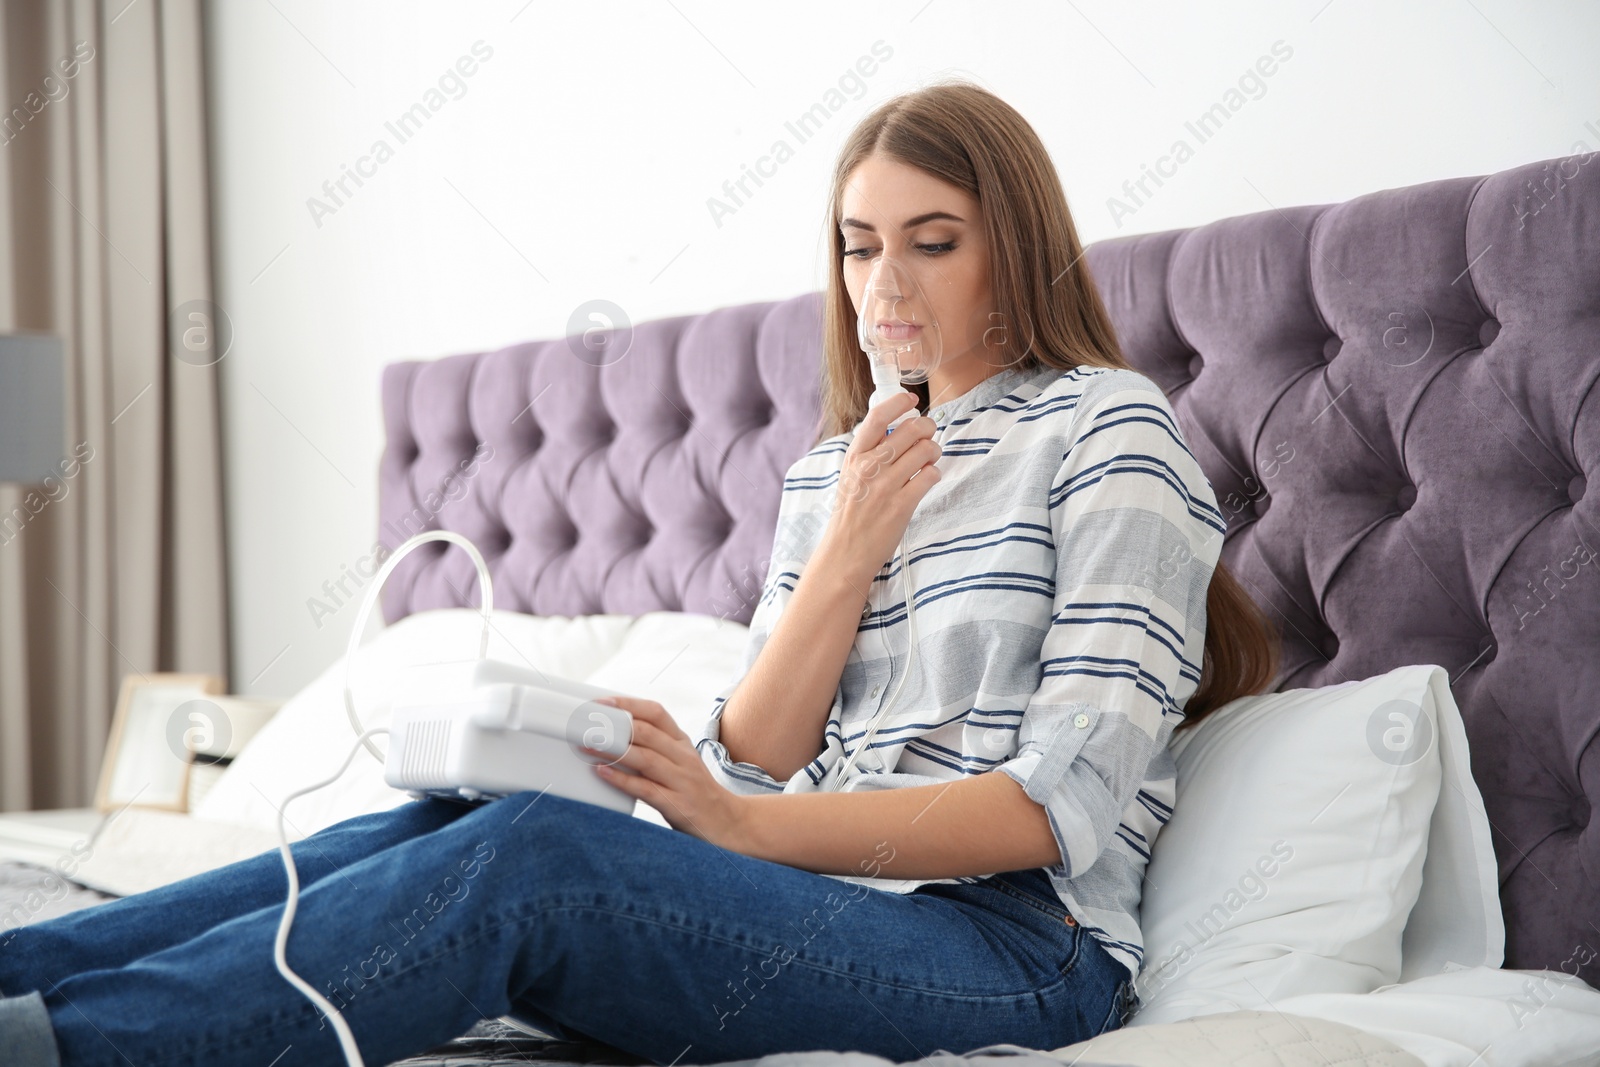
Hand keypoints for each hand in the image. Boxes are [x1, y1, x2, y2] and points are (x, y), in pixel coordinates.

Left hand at [582, 695, 747, 847]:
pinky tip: (603, 772)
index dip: (628, 705)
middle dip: (614, 726)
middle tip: (587, 724)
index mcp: (682, 743)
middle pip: (647, 732)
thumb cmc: (696, 792)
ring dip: (613, 750)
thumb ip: (654, 749)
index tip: (603, 703)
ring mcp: (682, 781)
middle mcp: (684, 757)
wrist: (728, 823)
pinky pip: (646, 789)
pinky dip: (622, 779)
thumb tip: (613, 736)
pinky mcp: (678, 805)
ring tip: (588, 745)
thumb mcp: (680, 762)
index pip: (656, 713)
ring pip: (645, 758)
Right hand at [820, 390, 941, 579]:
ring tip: (929, 460)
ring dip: (934, 452)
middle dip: (927, 428)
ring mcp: (885, 486)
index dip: (898, 402)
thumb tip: (896, 425)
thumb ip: (869, 451)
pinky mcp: (901, 506)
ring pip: (925, 450)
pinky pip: (930, 476)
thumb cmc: (850, 513)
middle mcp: (869, 467)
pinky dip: (934, 474)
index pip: (878, 417)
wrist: (845, 552)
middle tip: (928, 435)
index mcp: (854, 456)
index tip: (911, 399)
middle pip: (911, 429)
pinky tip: (926, 480)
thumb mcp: (850, 475)